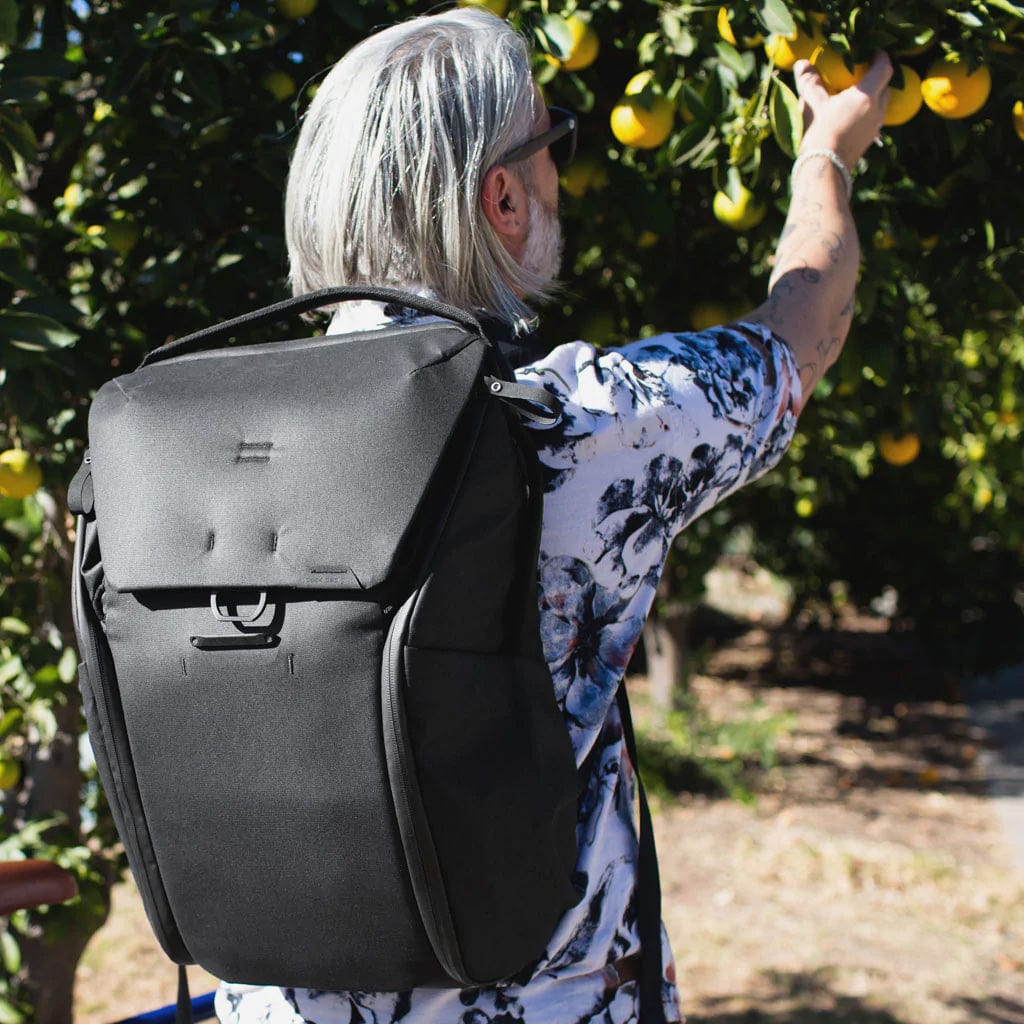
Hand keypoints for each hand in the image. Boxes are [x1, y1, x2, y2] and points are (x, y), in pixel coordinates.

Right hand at [794, 52, 892, 168]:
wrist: (824, 169)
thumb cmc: (820, 132)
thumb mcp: (812, 104)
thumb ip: (809, 81)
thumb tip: (801, 63)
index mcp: (867, 95)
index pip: (885, 67)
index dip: (880, 56)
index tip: (872, 51)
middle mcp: (877, 110)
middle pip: (885, 85)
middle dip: (877, 76)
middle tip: (861, 71)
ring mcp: (874, 127)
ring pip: (880, 104)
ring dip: (871, 96)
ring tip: (853, 94)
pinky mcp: (868, 141)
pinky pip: (872, 120)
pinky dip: (865, 112)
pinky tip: (849, 115)